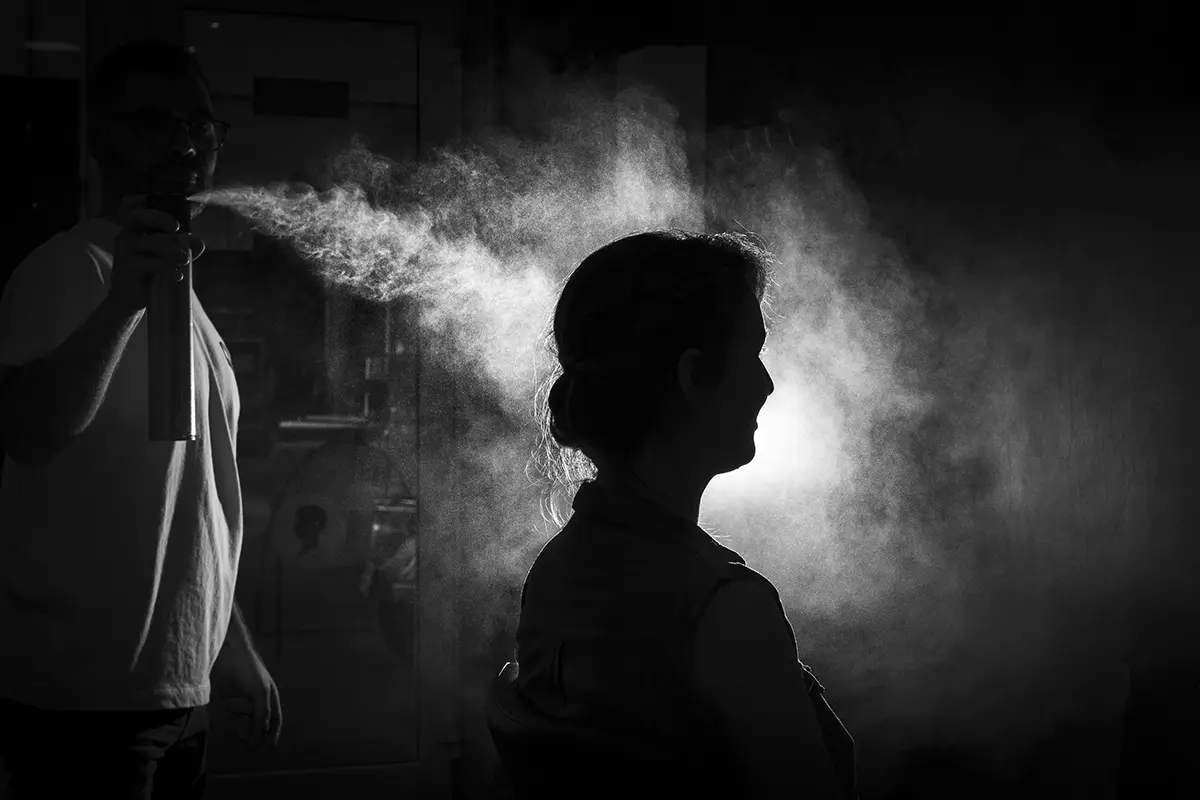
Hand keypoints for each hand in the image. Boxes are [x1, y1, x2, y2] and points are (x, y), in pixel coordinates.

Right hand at [108, 195, 205, 314]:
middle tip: (177, 227)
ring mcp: (125, 250)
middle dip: (160, 218)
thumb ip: (184, 248)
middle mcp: (128, 235)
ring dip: (172, 249)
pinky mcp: (127, 267)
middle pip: (138, 217)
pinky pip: (150, 263)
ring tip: (185, 260)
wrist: (132, 298)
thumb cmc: (150, 273)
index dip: (153, 204)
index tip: (173, 211)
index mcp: (137, 229)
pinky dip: (168, 268)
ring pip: (151, 242)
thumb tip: (199, 242)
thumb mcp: (169, 258)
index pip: (139, 208)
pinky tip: (178, 276)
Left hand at [212, 644, 281, 747]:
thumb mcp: (261, 692)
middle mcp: (257, 700)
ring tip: (238, 732)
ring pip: (243, 720)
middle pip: (258, 723)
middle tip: (249, 747)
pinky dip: (229, 722)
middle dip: (254, 734)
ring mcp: (242, 699)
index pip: (275, 719)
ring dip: (240, 727)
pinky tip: (227, 726)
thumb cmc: (250, 669)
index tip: (270, 747)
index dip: (273, 733)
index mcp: (270, 696)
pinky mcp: (227, 698)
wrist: (228, 654)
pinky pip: (229, 715)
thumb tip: (262, 733)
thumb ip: (263, 713)